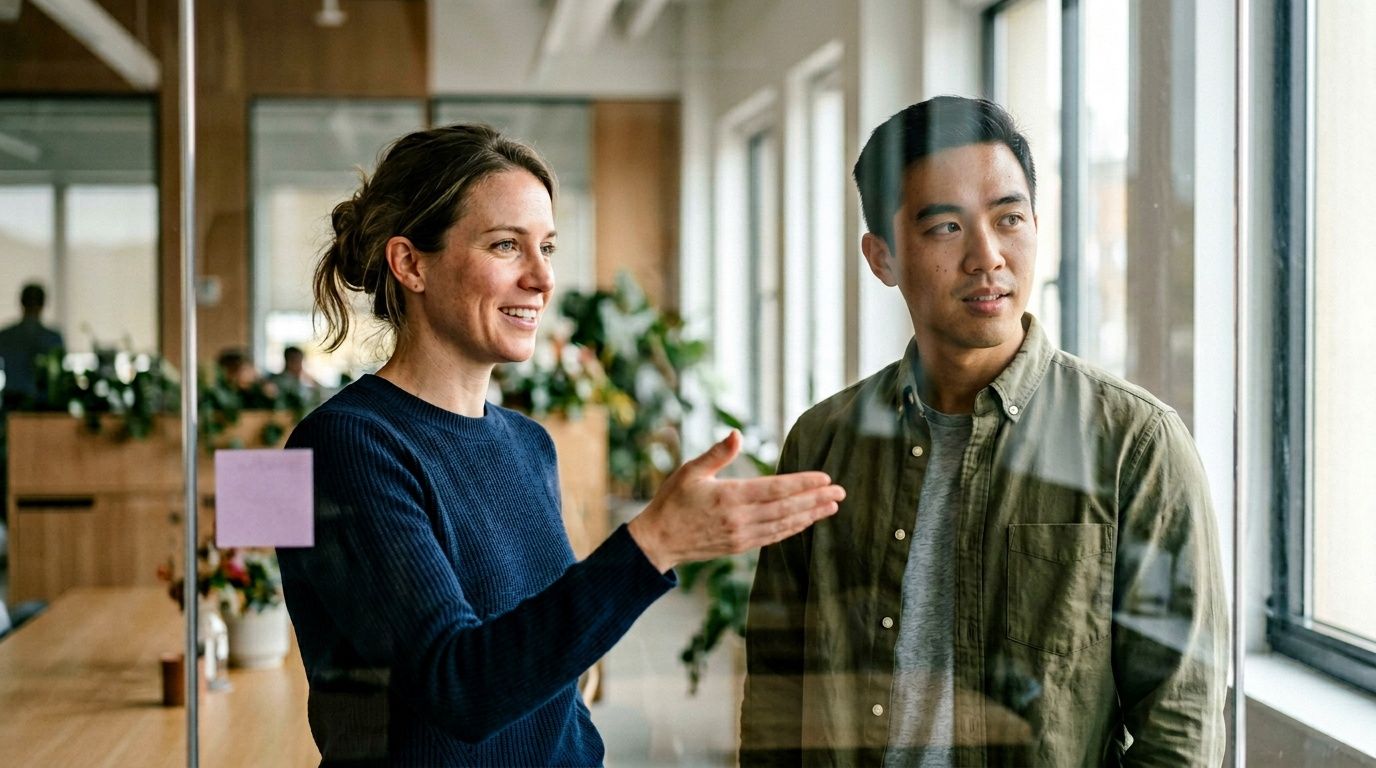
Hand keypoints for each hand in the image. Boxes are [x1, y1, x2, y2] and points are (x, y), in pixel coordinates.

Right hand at [627, 430, 844, 572]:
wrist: (658, 541)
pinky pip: (773, 537)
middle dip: (815, 499)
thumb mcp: (690, 471)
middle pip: (787, 508)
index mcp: (729, 496)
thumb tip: (737, 434)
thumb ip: (717, 454)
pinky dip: (793, 529)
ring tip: (831, 506)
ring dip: (810, 515)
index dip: (802, 484)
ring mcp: (742, 535)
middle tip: (841, 491)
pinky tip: (806, 521)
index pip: (775, 489)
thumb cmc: (672, 501)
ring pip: (784, 525)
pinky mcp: (740, 546)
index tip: (825, 478)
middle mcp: (740, 519)